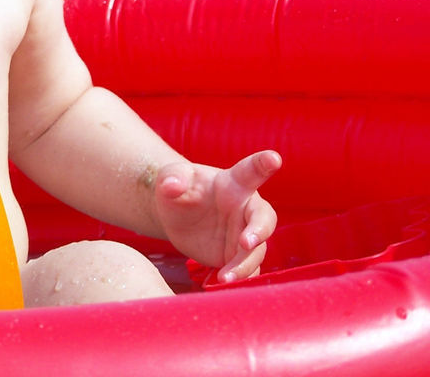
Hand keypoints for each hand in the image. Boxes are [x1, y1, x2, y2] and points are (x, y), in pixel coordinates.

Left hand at [154, 149, 281, 281]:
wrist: (176, 214)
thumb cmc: (179, 187)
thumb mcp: (170, 178)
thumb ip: (172, 179)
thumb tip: (172, 186)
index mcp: (233, 183)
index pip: (251, 171)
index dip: (263, 163)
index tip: (273, 157)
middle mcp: (245, 209)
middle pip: (264, 219)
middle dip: (259, 231)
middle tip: (245, 242)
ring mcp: (244, 234)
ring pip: (256, 252)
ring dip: (244, 265)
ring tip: (224, 277)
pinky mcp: (238, 257)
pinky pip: (246, 271)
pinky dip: (239, 281)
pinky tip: (222, 286)